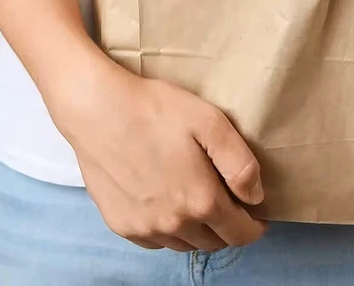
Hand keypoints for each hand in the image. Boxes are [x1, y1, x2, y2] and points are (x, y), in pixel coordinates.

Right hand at [49, 54, 266, 251]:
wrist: (97, 109)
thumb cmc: (154, 109)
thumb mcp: (209, 121)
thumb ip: (240, 164)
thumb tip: (256, 197)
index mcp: (201, 201)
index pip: (240, 234)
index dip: (254, 225)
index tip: (256, 212)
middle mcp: (174, 224)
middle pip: (213, 242)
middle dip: (226, 226)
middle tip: (227, 201)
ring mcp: (145, 228)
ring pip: (184, 243)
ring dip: (197, 230)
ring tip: (195, 200)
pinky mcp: (120, 224)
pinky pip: (155, 240)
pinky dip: (167, 229)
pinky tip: (165, 203)